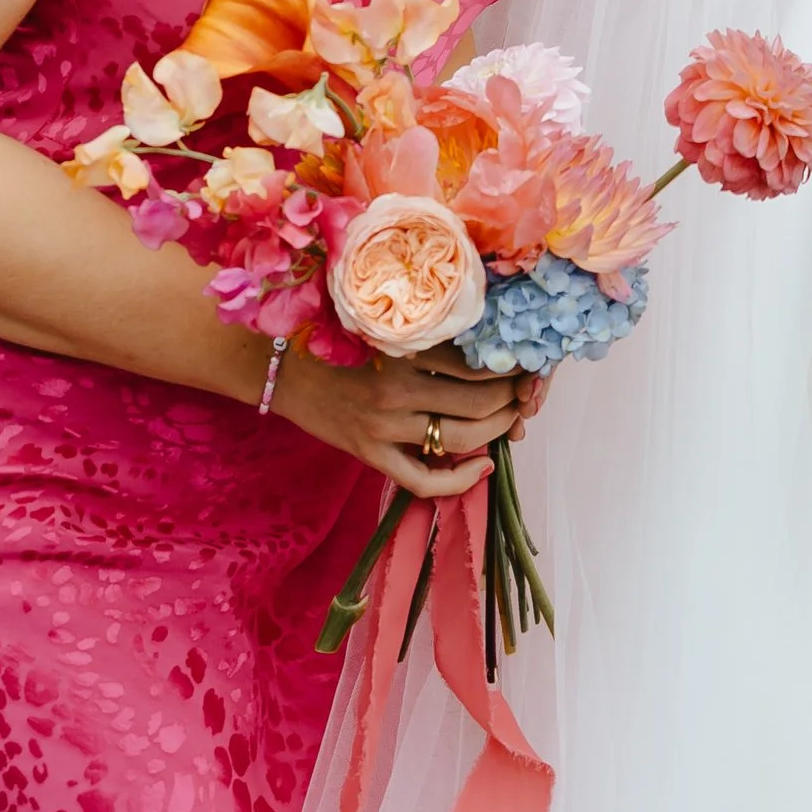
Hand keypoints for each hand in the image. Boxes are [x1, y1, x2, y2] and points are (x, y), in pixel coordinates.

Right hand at [273, 341, 532, 498]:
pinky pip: (423, 480)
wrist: (285, 370)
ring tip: (510, 423)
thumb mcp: (389, 330)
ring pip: (460, 438)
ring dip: (496, 432)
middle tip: (526, 393)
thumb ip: (432, 339)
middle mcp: (398, 388)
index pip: (476, 361)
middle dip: (512, 399)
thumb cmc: (341, 343)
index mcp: (406, 350)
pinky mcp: (370, 455)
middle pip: (478, 401)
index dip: (510, 366)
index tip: (526, 363)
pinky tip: (482, 469)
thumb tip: (489, 350)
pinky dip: (459, 481)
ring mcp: (384, 426)